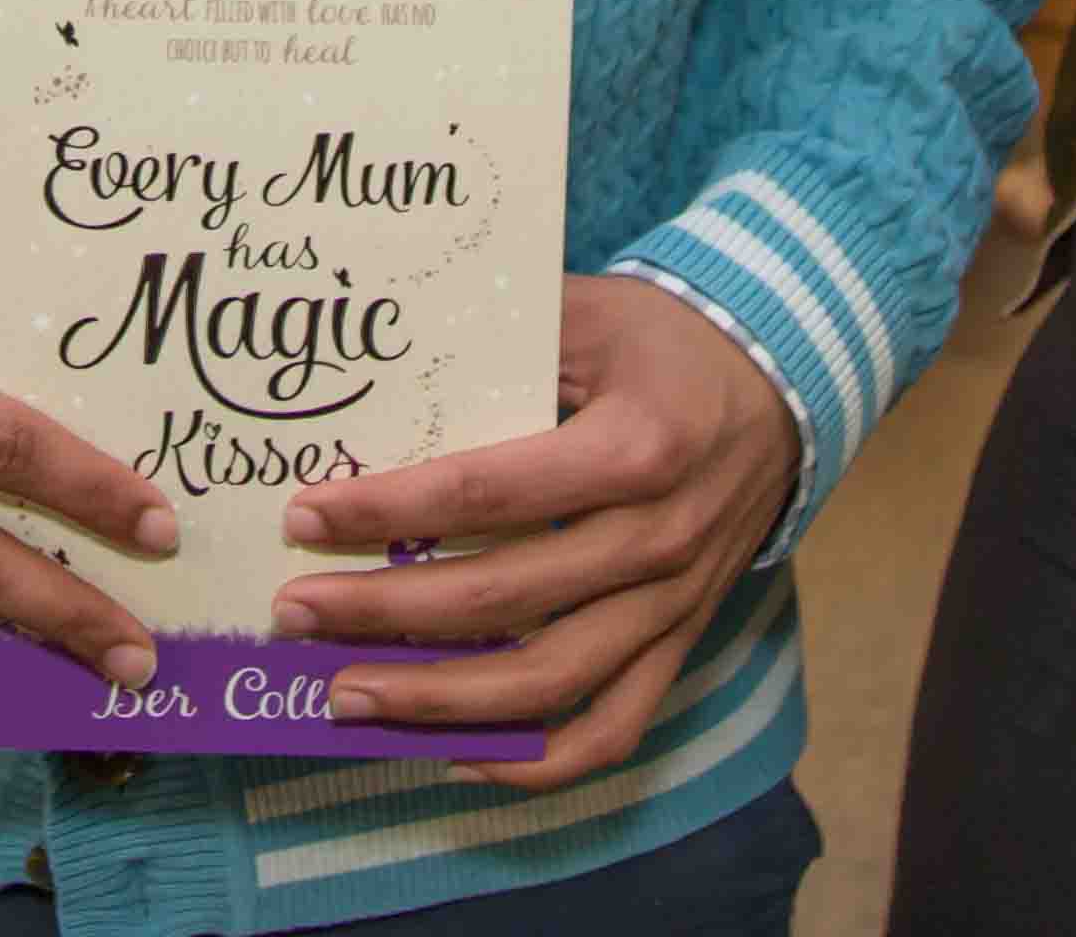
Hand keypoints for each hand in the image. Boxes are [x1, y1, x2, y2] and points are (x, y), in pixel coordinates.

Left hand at [271, 276, 796, 789]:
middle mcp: (657, 538)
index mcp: (633, 447)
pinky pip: (612, 727)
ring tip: (347, 696)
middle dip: (383, 612)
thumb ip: (490, 339)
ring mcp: (673, 603)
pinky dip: (535, 764)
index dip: (387, 509)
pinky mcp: (681, 641)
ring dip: (439, 702)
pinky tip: (454, 759)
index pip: (486, 490)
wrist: (781, 382)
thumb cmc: (663, 340)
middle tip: (294, 615)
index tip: (304, 515)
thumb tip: (369, 364)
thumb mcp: (584, 311)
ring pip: (549, 683)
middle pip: (502, 598)